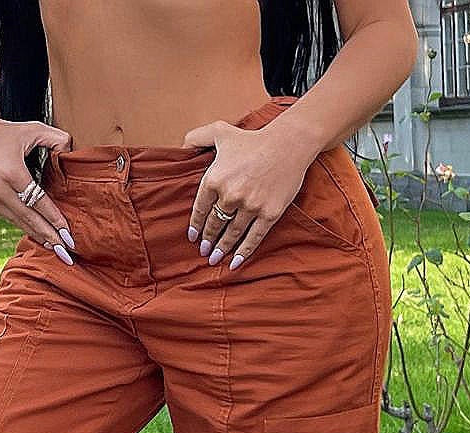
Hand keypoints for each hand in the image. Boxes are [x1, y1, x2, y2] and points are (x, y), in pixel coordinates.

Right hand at [0, 103, 76, 264]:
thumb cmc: (5, 132)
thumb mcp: (32, 129)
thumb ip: (56, 138)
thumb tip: (71, 151)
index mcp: (11, 172)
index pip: (38, 201)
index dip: (54, 219)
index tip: (68, 234)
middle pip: (29, 218)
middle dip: (49, 236)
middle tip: (65, 251)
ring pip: (18, 221)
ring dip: (37, 235)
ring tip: (54, 247)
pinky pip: (9, 218)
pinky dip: (24, 226)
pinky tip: (38, 234)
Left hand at [182, 119, 312, 269]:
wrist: (289, 143)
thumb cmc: (253, 139)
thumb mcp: (220, 132)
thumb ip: (197, 138)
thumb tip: (180, 149)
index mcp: (215, 179)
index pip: (200, 210)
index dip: (195, 226)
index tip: (193, 237)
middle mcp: (231, 195)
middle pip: (214, 225)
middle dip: (207, 240)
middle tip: (203, 250)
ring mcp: (251, 206)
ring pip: (231, 234)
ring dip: (221, 249)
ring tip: (214, 258)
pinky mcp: (269, 214)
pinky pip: (253, 238)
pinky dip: (243, 253)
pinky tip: (235, 263)